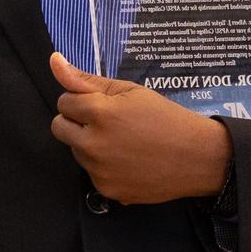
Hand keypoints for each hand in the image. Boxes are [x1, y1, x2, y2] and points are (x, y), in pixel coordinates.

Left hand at [48, 51, 233, 204]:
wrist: (196, 157)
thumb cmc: (165, 118)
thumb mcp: (129, 91)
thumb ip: (87, 79)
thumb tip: (54, 61)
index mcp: (99, 114)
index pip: (64, 101)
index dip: (83, 100)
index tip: (103, 104)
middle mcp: (93, 144)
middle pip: (59, 128)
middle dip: (76, 121)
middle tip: (107, 122)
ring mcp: (98, 171)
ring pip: (76, 151)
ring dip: (89, 144)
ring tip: (122, 142)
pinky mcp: (106, 190)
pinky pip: (91, 173)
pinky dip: (103, 167)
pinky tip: (127, 161)